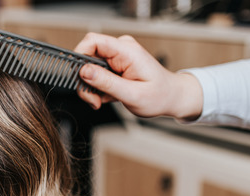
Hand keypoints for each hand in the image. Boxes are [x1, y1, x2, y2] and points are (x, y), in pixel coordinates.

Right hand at [74, 32, 202, 119]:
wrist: (171, 97)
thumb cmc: (159, 96)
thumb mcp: (132, 94)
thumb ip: (106, 83)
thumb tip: (84, 71)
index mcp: (127, 52)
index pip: (93, 41)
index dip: (79, 56)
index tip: (78, 77)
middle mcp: (121, 50)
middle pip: (87, 57)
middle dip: (85, 81)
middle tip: (93, 99)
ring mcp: (117, 57)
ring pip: (88, 68)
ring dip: (90, 88)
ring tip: (101, 100)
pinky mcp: (114, 64)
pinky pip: (95, 73)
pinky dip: (96, 88)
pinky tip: (107, 96)